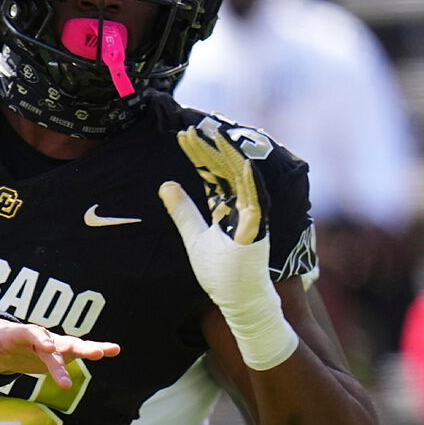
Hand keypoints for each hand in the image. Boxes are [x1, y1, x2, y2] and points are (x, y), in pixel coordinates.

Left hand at [0, 318, 118, 388]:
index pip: (28, 334)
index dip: (39, 339)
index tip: (49, 348)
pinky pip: (78, 352)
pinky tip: (114, 350)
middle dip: (68, 349)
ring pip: (70, 345)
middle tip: (87, 355)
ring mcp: (50, 344)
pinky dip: (95, 349)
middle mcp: (37, 336)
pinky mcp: (59, 353)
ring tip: (106, 351)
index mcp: (15, 334)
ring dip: (87, 348)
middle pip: (53, 342)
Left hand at [159, 124, 296, 370]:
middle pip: (224, 170)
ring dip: (226, 155)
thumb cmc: (220, 272)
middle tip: (195, 124)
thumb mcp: (193, 235)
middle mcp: (240, 206)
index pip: (211, 172)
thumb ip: (183, 211)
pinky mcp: (257, 228)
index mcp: (226, 206)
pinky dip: (246, 179)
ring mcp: (251, 215)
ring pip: (240, 177)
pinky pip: (254, 198)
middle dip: (210, 147)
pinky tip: (236, 160)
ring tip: (212, 133)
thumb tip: (166, 186)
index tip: (183, 134)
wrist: (238, 300)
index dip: (198, 153)